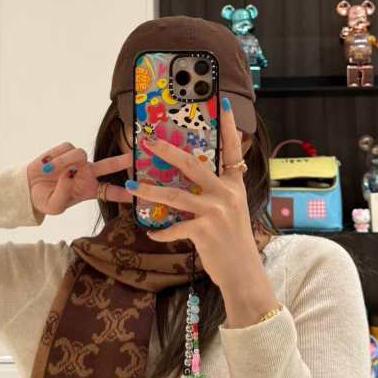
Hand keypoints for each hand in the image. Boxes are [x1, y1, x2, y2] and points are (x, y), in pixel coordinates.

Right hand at [26, 143, 131, 216]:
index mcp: (90, 190)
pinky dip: (55, 156)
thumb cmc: (45, 199)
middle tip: (133, 156)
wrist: (27, 188)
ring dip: (63, 160)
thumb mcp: (55, 206)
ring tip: (48, 170)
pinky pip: (66, 148)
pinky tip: (46, 165)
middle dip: (121, 160)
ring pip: (80, 154)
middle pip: (109, 165)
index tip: (142, 194)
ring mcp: (78, 161)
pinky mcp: (67, 150)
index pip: (112, 192)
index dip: (126, 193)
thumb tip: (71, 172)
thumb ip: (64, 192)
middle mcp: (88, 174)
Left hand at [123, 99, 269, 295]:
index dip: (229, 126)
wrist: (244, 273)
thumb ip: (222, 189)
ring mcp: (215, 211)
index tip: (224, 103)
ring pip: (175, 195)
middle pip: (191, 164)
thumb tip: (203, 175)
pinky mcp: (204, 230)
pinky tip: (152, 234)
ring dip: (150, 191)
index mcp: (234, 185)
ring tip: (133, 186)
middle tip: (148, 141)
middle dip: (167, 150)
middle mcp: (226, 193)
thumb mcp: (235, 209)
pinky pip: (174, 227)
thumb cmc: (235, 241)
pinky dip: (161, 232)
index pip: (233, 150)